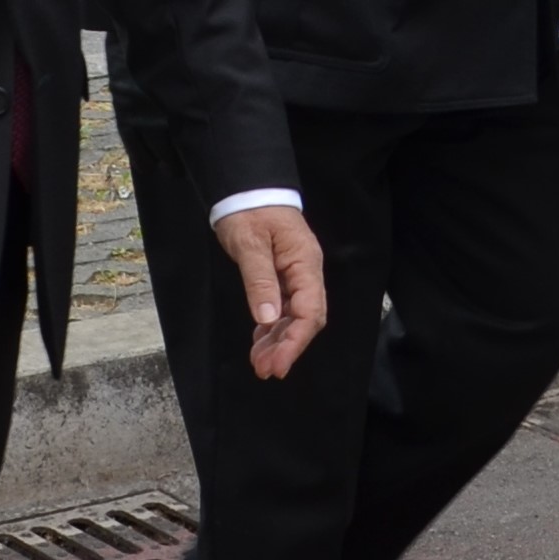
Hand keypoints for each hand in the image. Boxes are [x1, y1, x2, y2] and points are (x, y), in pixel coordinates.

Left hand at [214, 204, 329, 379]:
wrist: (248, 189)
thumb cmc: (250, 211)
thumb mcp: (250, 244)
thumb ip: (260, 280)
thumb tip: (269, 318)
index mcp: (305, 264)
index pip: (310, 311)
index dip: (296, 342)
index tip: (278, 365)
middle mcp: (306, 273)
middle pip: (306, 319)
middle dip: (287, 347)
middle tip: (264, 370)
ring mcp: (296, 275)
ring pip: (294, 317)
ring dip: (278, 342)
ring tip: (259, 363)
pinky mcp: (283, 276)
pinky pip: (283, 308)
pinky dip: (272, 328)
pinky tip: (260, 342)